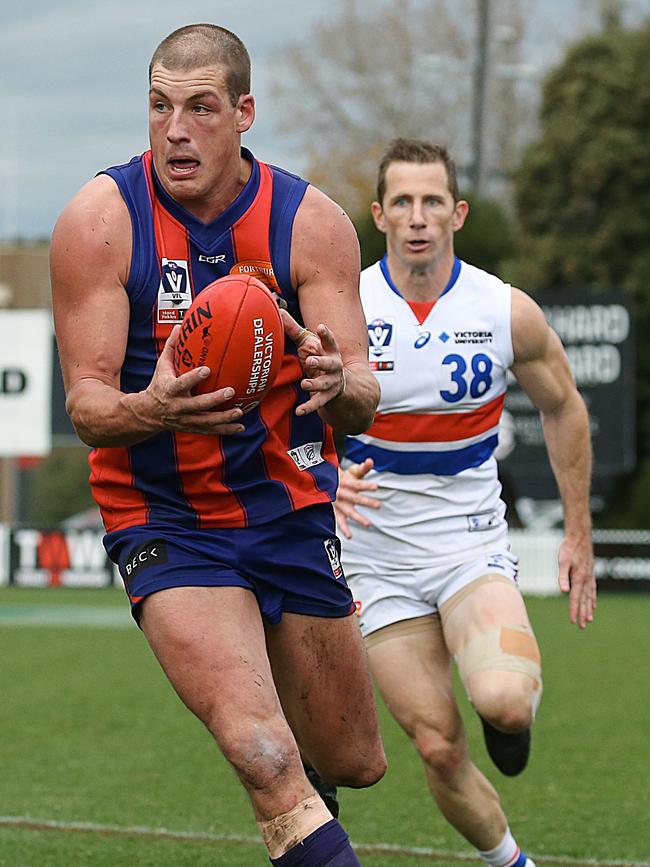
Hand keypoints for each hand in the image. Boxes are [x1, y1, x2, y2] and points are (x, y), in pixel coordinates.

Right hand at [123, 325, 245, 435]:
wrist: (148, 413)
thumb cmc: (159, 385)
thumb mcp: (161, 366)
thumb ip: (172, 347)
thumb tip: (179, 325)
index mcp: (170, 390)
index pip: (182, 383)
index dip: (193, 378)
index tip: (207, 369)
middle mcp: (178, 407)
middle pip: (197, 405)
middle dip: (214, 399)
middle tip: (230, 391)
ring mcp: (185, 420)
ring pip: (206, 421)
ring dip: (223, 418)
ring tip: (239, 412)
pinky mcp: (192, 428)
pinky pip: (210, 430)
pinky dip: (226, 430)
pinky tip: (241, 427)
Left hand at [281, 309, 345, 415]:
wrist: (341, 386)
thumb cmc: (319, 359)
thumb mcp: (309, 343)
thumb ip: (294, 329)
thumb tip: (278, 311)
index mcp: (331, 352)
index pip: (330, 342)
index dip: (326, 335)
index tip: (320, 327)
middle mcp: (334, 367)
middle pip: (331, 364)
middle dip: (321, 362)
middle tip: (310, 361)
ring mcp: (332, 383)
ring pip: (325, 384)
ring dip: (315, 384)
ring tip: (305, 384)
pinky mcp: (327, 397)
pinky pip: (318, 403)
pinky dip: (309, 407)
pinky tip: (299, 411)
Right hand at [334, 458, 380, 538]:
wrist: (323, 485)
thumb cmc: (343, 478)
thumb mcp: (352, 472)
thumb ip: (363, 468)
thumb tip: (370, 461)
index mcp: (346, 483)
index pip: (358, 484)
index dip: (366, 485)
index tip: (376, 487)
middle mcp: (341, 493)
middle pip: (355, 498)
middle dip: (366, 502)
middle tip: (379, 505)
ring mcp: (338, 504)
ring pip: (348, 512)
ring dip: (358, 518)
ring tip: (368, 524)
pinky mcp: (335, 512)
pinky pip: (339, 521)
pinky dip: (344, 529)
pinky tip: (350, 536)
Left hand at [557, 531, 595, 628]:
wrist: (579, 537)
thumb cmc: (568, 548)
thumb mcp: (562, 561)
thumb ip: (562, 577)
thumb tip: (564, 591)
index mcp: (579, 578)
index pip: (575, 598)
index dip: (574, 611)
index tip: (573, 621)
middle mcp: (586, 580)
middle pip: (584, 600)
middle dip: (582, 614)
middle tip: (582, 626)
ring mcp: (589, 576)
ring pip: (589, 596)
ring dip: (589, 608)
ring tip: (589, 619)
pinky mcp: (590, 573)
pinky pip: (592, 589)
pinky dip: (592, 598)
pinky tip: (593, 604)